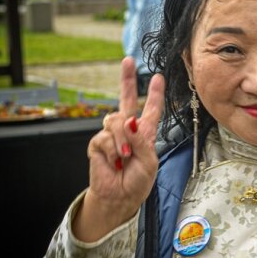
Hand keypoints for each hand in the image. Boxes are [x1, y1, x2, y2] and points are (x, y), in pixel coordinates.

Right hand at [73, 57, 164, 241]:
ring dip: (122, 139)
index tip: (158, 77)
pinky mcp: (98, 143)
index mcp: (145, 132)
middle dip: (126, 79)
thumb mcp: (149, 161)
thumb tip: (129, 119)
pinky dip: (112, 150)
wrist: (120, 197)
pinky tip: (115, 161)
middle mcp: (128, 129)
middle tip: (127, 61)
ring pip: (116, 121)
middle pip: (125, 99)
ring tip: (125, 156)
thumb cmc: (138, 181)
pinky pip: (104, 137)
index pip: (150, 109)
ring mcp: (112, 135)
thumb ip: (140, 140)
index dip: (154, 94)